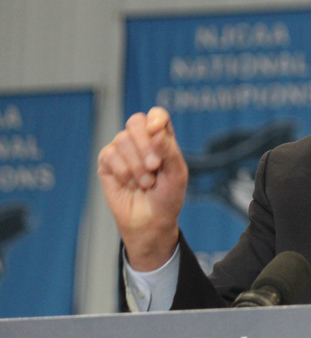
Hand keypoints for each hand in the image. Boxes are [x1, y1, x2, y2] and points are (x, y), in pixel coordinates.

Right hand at [98, 107, 187, 270]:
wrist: (151, 221)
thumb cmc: (168, 197)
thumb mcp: (177, 174)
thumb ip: (169, 151)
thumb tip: (156, 131)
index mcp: (162, 139)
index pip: (157, 115)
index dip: (155, 118)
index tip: (156, 131)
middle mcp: (141, 140)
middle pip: (135, 121)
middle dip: (145, 145)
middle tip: (154, 167)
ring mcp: (122, 150)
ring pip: (122, 139)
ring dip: (136, 165)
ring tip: (146, 183)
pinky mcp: (107, 163)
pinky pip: (109, 154)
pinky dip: (123, 172)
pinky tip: (130, 184)